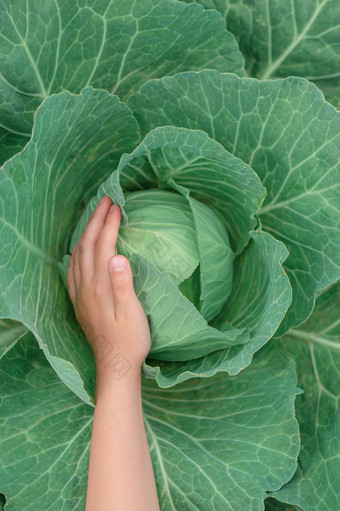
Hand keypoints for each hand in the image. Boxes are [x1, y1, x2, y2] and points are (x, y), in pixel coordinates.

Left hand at [67, 196, 150, 382]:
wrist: (115, 365)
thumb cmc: (130, 339)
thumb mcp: (132, 313)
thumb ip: (123, 284)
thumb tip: (118, 256)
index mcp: (99, 286)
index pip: (103, 246)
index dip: (109, 224)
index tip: (117, 206)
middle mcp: (85, 287)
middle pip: (87, 246)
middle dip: (96, 220)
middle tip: (106, 200)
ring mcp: (80, 294)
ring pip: (78, 255)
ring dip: (86, 232)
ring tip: (95, 216)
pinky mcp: (80, 302)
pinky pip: (73, 270)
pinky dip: (77, 252)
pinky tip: (80, 250)